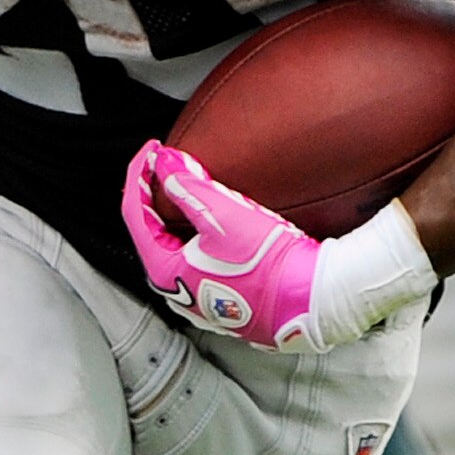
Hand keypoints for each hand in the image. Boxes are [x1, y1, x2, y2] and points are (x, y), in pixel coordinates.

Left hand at [122, 143, 433, 353]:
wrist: (317, 297)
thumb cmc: (271, 262)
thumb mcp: (225, 215)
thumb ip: (189, 186)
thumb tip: (165, 162)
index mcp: (166, 273)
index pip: (137, 216)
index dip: (140, 176)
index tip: (152, 150)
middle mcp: (178, 293)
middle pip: (155, 234)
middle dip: (158, 197)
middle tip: (167, 168)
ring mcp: (202, 301)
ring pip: (180, 250)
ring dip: (182, 218)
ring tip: (192, 191)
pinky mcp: (228, 304)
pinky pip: (203, 264)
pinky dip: (203, 238)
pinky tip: (219, 227)